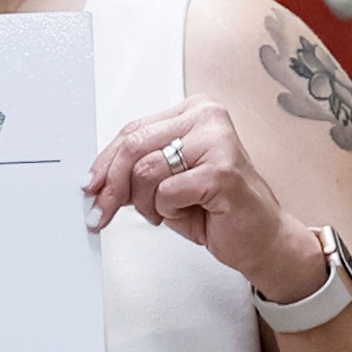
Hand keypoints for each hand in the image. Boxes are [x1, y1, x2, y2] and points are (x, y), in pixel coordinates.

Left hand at [82, 103, 329, 306]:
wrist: (260, 239)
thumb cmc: (217, 209)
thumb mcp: (165, 183)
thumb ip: (135, 172)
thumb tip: (96, 180)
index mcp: (194, 112)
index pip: (132, 130)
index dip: (105, 163)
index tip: (90, 187)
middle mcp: (207, 118)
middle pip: (133, 146)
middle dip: (111, 186)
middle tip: (101, 213)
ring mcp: (217, 141)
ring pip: (146, 171)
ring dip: (146, 203)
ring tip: (168, 212)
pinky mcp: (221, 171)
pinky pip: (166, 192)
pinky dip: (168, 211)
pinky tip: (190, 212)